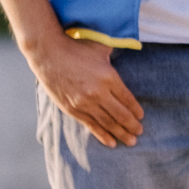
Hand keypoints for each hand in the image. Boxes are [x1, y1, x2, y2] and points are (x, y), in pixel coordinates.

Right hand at [31, 33, 143, 148]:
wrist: (47, 53)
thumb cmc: (75, 47)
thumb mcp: (101, 47)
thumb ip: (116, 53)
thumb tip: (133, 46)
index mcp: (109, 77)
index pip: (128, 99)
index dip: (136, 110)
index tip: (141, 117)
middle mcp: (98, 92)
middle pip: (121, 114)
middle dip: (132, 126)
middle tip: (139, 132)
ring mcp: (84, 103)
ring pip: (107, 123)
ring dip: (121, 134)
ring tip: (130, 141)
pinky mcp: (72, 109)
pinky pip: (91, 125)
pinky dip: (102, 135)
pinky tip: (111, 142)